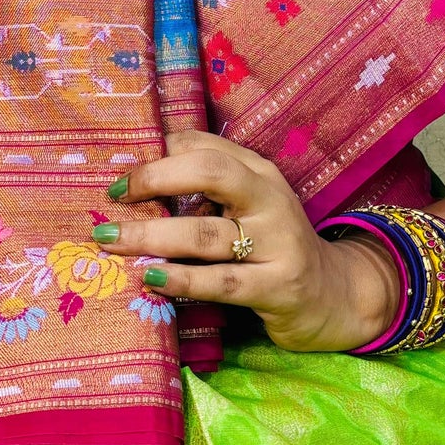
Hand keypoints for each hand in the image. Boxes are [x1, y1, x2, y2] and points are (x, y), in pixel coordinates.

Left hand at [100, 131, 399, 352]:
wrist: (332, 296)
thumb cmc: (271, 246)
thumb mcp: (248, 206)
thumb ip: (207, 186)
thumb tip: (141, 168)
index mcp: (259, 172)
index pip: (205, 147)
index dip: (157, 157)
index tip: (118, 180)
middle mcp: (270, 199)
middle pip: (210, 173)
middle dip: (155, 180)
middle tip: (113, 199)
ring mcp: (278, 243)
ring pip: (205, 234)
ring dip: (152, 236)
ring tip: (111, 241)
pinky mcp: (278, 287)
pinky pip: (222, 282)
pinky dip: (182, 280)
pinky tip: (151, 278)